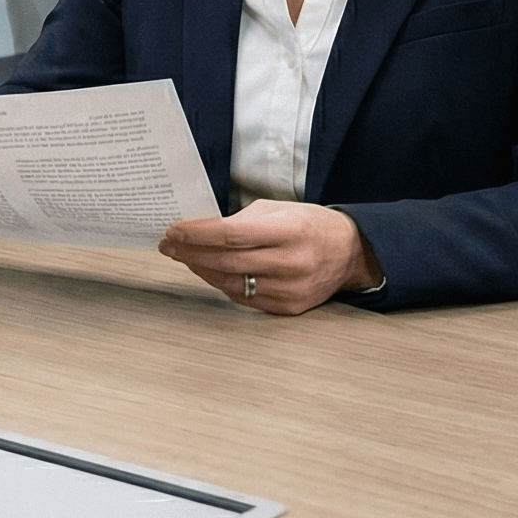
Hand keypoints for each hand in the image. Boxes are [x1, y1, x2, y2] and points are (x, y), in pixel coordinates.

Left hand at [157, 200, 378, 315]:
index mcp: (291, 231)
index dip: (197, 234)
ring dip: (200, 270)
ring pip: (231, 283)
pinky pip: (244, 297)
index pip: (231, 235)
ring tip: (182, 256)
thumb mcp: (278, 210)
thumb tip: (197, 230)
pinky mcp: (288, 307)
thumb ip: (239, 221)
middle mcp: (292, 262)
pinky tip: (208, 271)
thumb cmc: (309, 226)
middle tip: (168, 245)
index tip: (173, 230)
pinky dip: (221, 283)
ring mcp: (291, 289)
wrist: (349, 253)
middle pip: (227, 261)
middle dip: (190, 253)